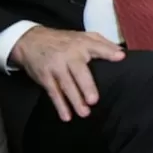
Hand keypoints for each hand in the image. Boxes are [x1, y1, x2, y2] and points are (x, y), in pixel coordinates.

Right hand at [10, 27, 125, 121]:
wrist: (31, 41)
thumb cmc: (64, 41)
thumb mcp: (83, 36)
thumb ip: (103, 44)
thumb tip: (121, 54)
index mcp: (81, 43)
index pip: (97, 46)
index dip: (108, 51)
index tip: (120, 57)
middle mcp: (68, 55)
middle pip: (79, 71)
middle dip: (86, 86)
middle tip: (94, 100)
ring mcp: (55, 66)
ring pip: (66, 85)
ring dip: (75, 100)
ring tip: (84, 113)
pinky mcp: (45, 77)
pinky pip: (53, 92)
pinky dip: (59, 105)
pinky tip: (66, 116)